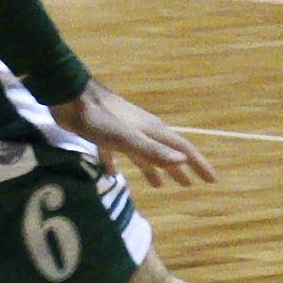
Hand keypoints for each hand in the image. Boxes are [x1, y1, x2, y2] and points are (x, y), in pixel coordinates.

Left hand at [55, 84, 218, 193]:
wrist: (70, 97)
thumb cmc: (99, 119)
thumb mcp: (127, 139)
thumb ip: (153, 151)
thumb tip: (183, 161)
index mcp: (152, 131)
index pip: (182, 149)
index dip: (198, 164)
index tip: (212, 179)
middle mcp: (142, 130)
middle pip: (165, 152)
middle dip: (178, 169)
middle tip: (189, 185)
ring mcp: (123, 130)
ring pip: (142, 154)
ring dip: (152, 169)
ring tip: (159, 185)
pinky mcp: (104, 133)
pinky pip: (115, 152)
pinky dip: (117, 164)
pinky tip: (112, 174)